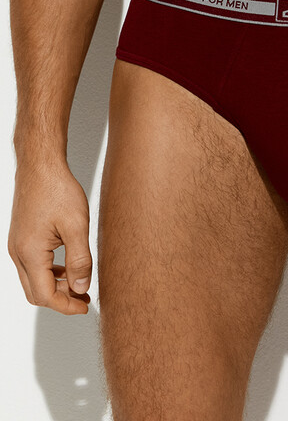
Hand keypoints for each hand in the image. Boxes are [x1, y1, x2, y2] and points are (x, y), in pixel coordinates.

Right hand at [7, 158, 92, 313]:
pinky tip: (68, 266)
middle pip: (35, 292)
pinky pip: (32, 265)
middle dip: (60, 299)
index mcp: (30, 254)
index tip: (85, 306)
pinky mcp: (21, 237)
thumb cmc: (57, 189)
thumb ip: (80, 260)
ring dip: (55, 285)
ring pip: (33, 279)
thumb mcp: (77, 226)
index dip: (66, 306)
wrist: (40, 166)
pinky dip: (49, 272)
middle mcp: (18, 253)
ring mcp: (17, 245)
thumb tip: (81, 287)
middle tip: (84, 297)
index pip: (45, 296)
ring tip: (80, 282)